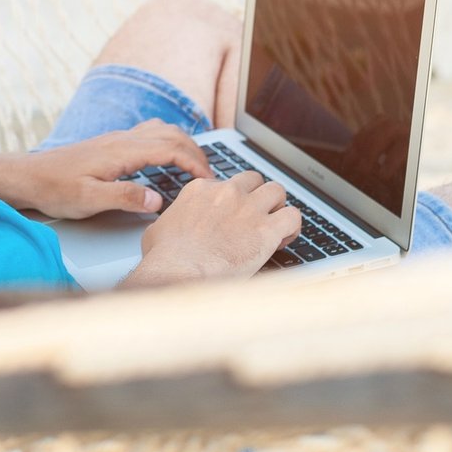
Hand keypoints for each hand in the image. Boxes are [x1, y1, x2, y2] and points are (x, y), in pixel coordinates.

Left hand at [12, 120, 213, 219]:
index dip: (194, 163)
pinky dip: (167, 142)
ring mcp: (116, 139)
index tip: (209, 180)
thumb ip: (124, 197)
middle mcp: (121, 140)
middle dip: (196, 152)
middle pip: (171, 135)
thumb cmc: (55, 189)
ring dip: (182, 143)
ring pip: (160, 130)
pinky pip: (148, 134)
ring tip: (195, 164)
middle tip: (210, 175)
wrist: (29, 177)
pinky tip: (166, 157)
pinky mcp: (110, 145)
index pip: (170, 149)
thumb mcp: (89, 200)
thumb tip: (157, 199)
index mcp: (121, 151)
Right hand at [126, 171, 300, 285]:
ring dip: (277, 206)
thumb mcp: (158, 230)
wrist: (178, 271)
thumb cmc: (166, 258)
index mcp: (201, 190)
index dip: (233, 201)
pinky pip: (293, 216)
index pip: (227, 184)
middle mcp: (227, 193)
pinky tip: (284, 239)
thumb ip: (172, 222)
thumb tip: (170, 229)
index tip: (233, 217)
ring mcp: (248, 208)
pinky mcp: (266, 229)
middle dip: (258, 196)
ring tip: (274, 225)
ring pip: (277, 191)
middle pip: (254, 180)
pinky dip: (292, 227)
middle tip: (257, 216)